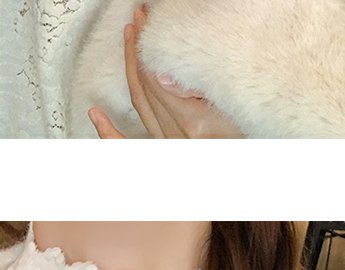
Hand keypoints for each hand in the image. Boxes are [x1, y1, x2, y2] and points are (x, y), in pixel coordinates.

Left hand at [89, 7, 241, 139]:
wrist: (247, 172)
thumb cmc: (247, 141)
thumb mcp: (233, 111)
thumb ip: (200, 92)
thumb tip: (163, 75)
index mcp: (192, 125)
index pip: (156, 80)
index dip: (145, 48)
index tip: (144, 22)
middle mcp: (176, 138)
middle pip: (145, 88)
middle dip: (137, 51)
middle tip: (136, 23)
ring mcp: (169, 147)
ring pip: (140, 105)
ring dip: (131, 72)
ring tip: (128, 42)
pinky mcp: (167, 153)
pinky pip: (130, 145)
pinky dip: (110, 134)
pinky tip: (97, 116)